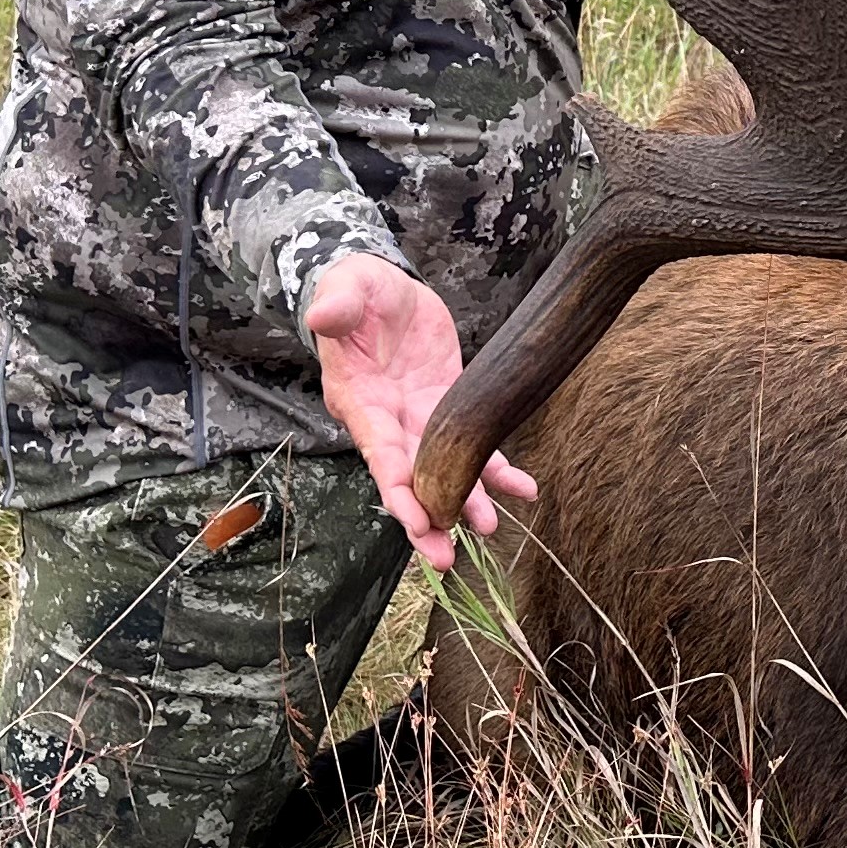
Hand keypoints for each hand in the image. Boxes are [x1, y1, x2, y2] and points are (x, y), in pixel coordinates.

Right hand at [303, 253, 536, 566]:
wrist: (383, 290)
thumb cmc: (356, 290)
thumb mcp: (346, 288)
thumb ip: (337, 304)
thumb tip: (321, 315)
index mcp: (359, 402)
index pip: (378, 454)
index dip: (397, 490)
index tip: (417, 521)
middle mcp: (388, 423)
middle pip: (408, 481)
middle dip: (426, 520)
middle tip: (445, 559)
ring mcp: (420, 420)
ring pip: (444, 472)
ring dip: (466, 502)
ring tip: (491, 527)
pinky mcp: (450, 407)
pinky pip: (477, 445)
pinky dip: (500, 469)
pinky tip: (525, 489)